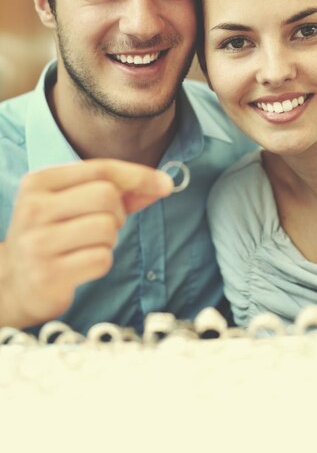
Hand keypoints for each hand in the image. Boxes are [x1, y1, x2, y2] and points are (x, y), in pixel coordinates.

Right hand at [0, 159, 172, 328]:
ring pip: (107, 228)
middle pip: (107, 195)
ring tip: (88, 246)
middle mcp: (34, 208)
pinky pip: (102, 259)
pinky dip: (102, 262)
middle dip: (118, 213)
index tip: (165, 184)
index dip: (139, 175)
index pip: (101, 169)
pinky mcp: (49, 274)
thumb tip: (163, 184)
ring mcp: (38, 242)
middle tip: (103, 226)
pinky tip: (81, 265)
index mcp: (39, 182)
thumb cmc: (53, 236)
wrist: (14, 284)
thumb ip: (117, 191)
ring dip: (109, 240)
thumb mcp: (73, 204)